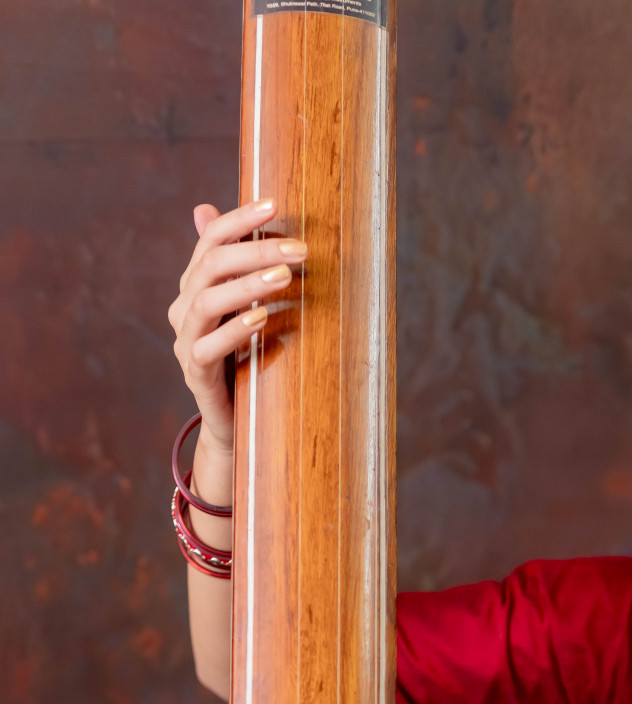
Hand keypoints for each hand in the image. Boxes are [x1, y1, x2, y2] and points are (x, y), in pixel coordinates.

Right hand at [167, 198, 307, 459]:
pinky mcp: (195, 373)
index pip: (211, 239)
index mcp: (195, 285)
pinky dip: (235, 330)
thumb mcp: (245, 308)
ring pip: (207, 302)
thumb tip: (210, 209)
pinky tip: (262, 318)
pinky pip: (208, 347)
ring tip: (285, 278)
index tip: (275, 204)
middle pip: (210, 265)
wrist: (233, 422)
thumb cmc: (244, 358)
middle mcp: (184, 307)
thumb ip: (238, 267)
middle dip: (255, 251)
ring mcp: (186, 340)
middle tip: (298, 249)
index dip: (240, 220)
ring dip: (247, 285)